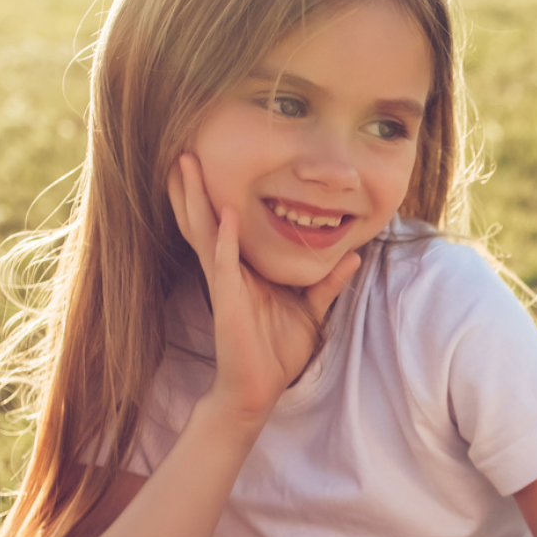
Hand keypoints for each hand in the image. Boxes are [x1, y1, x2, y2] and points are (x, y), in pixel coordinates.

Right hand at [167, 154, 360, 419]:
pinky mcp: (227, 301)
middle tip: (183, 146)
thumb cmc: (277, 352)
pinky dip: (224, 239)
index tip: (209, 159)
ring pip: (203, 232)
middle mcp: (227, 270)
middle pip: (205, 218)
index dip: (213, 193)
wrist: (258, 390)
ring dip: (194, 198)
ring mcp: (224, 283)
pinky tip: (226, 214)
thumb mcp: (311, 311)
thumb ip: (328, 283)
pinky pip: (223, 264)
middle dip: (192, 185)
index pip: (223, 223)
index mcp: (243, 269)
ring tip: (183, 164)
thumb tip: (353, 256)